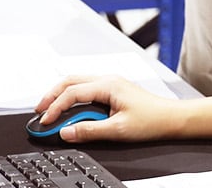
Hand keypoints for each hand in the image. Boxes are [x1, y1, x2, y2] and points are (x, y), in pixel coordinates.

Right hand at [34, 75, 176, 143]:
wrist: (172, 118)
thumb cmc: (152, 120)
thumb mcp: (118, 130)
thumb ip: (89, 131)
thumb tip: (66, 132)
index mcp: (108, 85)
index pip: (72, 93)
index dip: (55, 108)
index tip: (45, 121)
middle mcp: (108, 80)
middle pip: (70, 81)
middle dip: (52, 95)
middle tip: (39, 110)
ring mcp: (110, 83)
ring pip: (77, 82)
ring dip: (61, 94)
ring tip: (49, 109)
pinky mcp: (113, 90)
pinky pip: (86, 88)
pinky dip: (73, 96)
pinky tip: (68, 107)